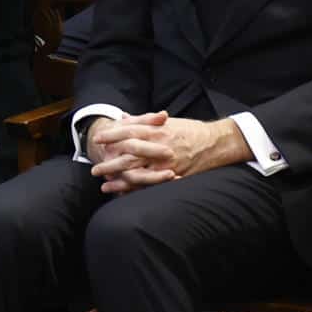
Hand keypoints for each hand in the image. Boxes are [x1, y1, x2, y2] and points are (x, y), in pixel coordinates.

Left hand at [86, 112, 246, 194]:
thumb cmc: (190, 130)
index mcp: (158, 131)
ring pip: (138, 174)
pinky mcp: (173, 176)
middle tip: (95, 169)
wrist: (216, 143)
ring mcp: (166, 164)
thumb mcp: (167, 122)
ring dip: (119, 181)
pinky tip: (123, 194)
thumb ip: (143, 121)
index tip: (98, 139)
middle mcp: (160, 147)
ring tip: (104, 186)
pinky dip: (136, 191)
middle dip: (110, 163)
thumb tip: (123, 117)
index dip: (112, 135)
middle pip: (129, 156)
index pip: (129, 131)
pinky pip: (151, 185)